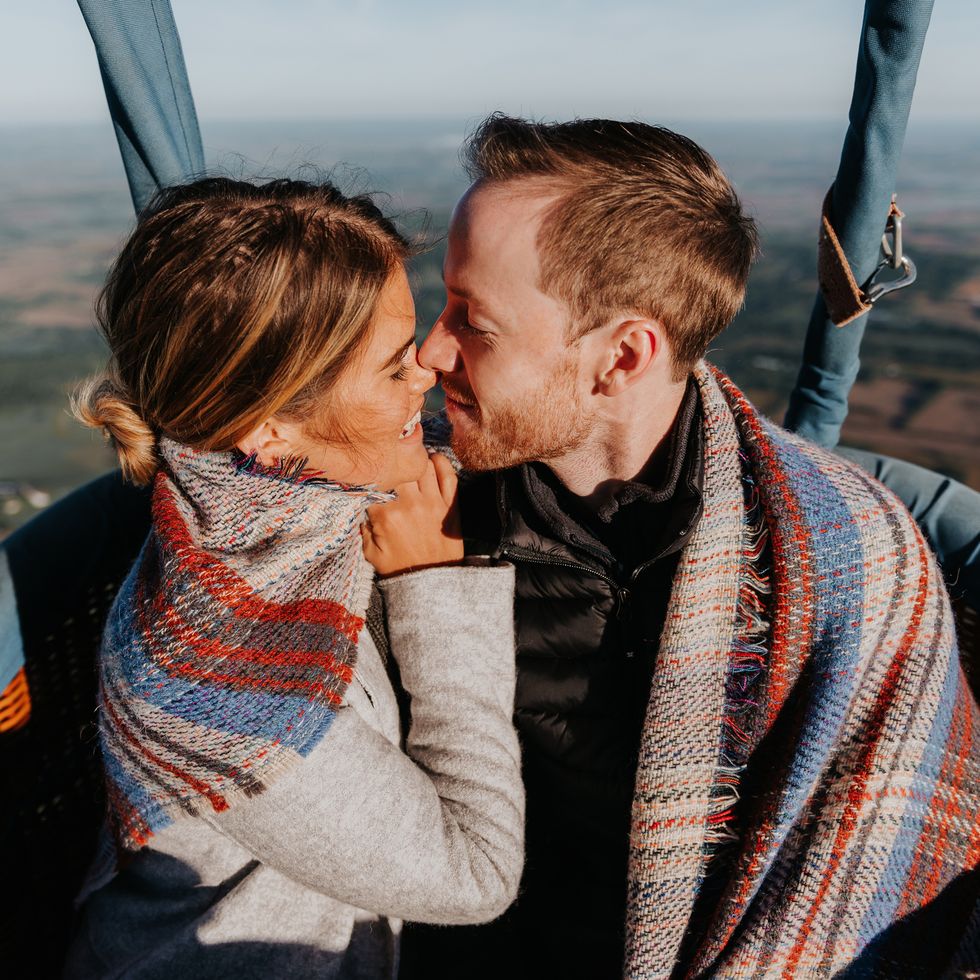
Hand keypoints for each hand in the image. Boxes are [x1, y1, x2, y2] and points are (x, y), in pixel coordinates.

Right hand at [361, 453, 463, 576]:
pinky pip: (449, 476)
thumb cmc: (400, 569)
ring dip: (416, 458)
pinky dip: (442, 463)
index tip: (372, 481)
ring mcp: (433, 503)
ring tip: (411, 457)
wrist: (433, 583)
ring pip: (423, 467)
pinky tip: (433, 458)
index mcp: (387, 515)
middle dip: (393, 464)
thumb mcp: (371, 554)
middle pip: (399, 470)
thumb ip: (362, 530)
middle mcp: (410, 504)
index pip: (375, 486)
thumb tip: (362, 511)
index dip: (372, 481)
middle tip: (391, 463)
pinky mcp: (450, 506)